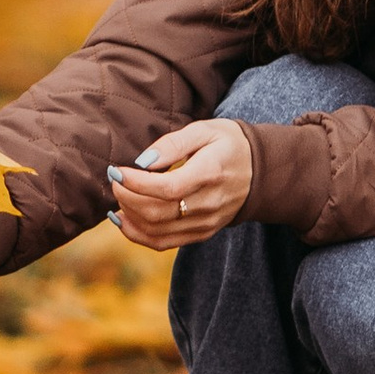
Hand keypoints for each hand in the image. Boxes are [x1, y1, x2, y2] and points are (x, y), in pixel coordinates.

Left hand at [109, 117, 252, 251]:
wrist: (258, 173)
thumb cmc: (227, 145)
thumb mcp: (205, 130)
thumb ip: (172, 144)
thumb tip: (142, 162)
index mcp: (211, 174)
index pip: (167, 188)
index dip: (136, 183)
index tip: (117, 170)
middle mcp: (209, 204)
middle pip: (157, 212)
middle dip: (126, 197)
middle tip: (115, 179)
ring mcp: (206, 223)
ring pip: (156, 231)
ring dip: (128, 216)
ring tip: (119, 195)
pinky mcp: (201, 234)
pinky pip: (163, 243)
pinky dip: (136, 234)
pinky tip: (122, 218)